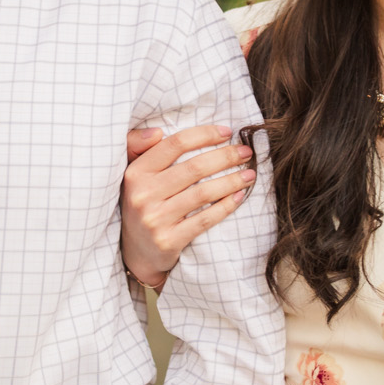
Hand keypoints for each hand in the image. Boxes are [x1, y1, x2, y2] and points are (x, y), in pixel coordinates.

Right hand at [121, 125, 254, 290]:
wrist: (136, 253)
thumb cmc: (142, 205)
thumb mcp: (134, 175)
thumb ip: (139, 146)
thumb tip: (157, 131)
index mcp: (136, 173)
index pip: (175, 144)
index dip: (204, 134)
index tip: (227, 132)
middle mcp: (143, 195)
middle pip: (194, 167)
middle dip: (226, 156)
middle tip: (246, 152)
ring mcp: (155, 219)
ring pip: (203, 193)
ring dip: (232, 180)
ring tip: (249, 174)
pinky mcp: (168, 241)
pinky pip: (205, 219)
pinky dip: (226, 206)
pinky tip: (239, 196)